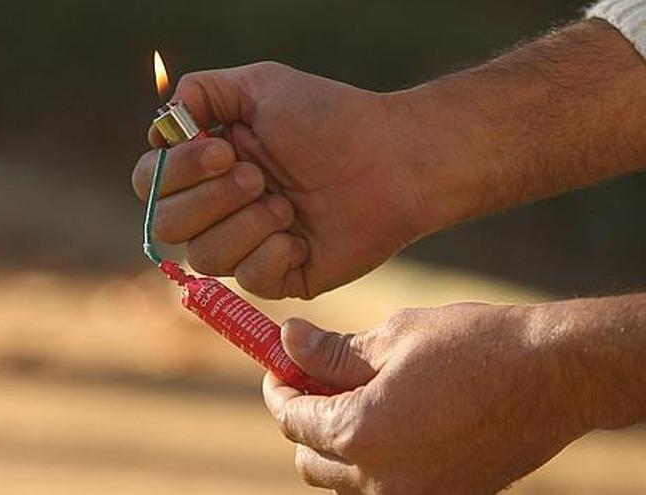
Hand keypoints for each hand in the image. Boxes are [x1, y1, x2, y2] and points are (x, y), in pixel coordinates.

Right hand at [132, 62, 450, 298]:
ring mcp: (247, 245)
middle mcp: (219, 208)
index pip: (150, 182)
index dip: (175, 173)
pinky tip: (303, 235)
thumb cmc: (329, 118)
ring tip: (288, 204)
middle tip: (259, 175)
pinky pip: (248, 280)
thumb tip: (161, 128)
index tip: (223, 150)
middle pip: (166, 225)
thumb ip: (201, 93)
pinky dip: (274, 253)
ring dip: (245, 225)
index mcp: (207, 166)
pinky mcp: (279, 277)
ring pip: (204, 257)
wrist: (392, 158)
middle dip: (211, 200)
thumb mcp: (261, 85)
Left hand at [262, 305, 595, 493]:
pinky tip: (389, 417)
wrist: (554, 376)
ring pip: (343, 480)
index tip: (280, 365)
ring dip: (335, 443)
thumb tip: (288, 341)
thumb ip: (331, 352)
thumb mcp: (392, 338)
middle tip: (314, 378)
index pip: (291, 421)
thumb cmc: (473, 348)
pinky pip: (383, 487)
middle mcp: (381, 482)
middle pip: (309, 460)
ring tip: (355, 395)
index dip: (279, 389)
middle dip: (303, 419)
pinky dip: (371, 460)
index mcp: (361, 436)